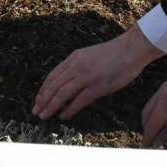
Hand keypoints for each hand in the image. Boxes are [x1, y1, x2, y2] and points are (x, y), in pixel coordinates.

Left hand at [32, 26, 162, 119]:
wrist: (130, 50)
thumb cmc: (113, 54)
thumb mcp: (89, 56)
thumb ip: (78, 67)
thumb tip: (69, 84)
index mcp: (74, 58)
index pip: (53, 76)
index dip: (43, 89)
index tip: (38, 100)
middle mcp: (77, 67)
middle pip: (54, 86)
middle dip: (43, 100)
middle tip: (36, 112)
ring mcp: (86, 77)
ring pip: (62, 94)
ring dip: (51, 106)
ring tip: (44, 115)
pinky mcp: (97, 86)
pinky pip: (79, 101)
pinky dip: (69, 110)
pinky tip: (64, 117)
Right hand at [141, 78, 166, 147]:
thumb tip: (156, 142)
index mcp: (166, 101)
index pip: (152, 122)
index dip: (148, 136)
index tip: (145, 147)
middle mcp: (162, 92)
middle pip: (147, 113)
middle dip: (148, 128)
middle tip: (151, 142)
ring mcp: (164, 87)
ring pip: (150, 107)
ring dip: (152, 120)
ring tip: (159, 133)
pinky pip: (157, 101)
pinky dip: (158, 112)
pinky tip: (165, 122)